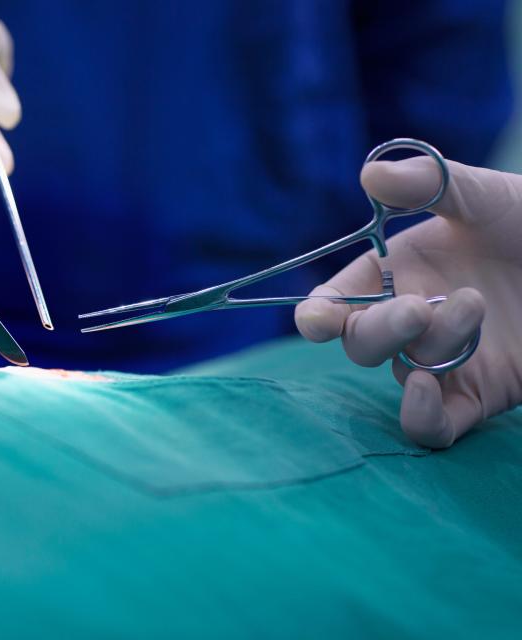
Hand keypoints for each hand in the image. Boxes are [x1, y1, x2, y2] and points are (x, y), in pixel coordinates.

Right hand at [295, 156, 521, 447]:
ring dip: (431, 345)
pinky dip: (419, 417)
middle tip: (419, 307)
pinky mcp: (477, 397)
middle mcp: (408, 322)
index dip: (317, 315)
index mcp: (391, 275)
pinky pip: (432, 428)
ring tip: (477, 305)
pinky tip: (424, 389)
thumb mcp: (484, 195)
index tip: (318, 320)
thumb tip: (370, 175)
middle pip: (361, 343)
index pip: (334, 304)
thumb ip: (429, 184)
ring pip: (404, 371)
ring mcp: (440, 362)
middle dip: (381, 328)